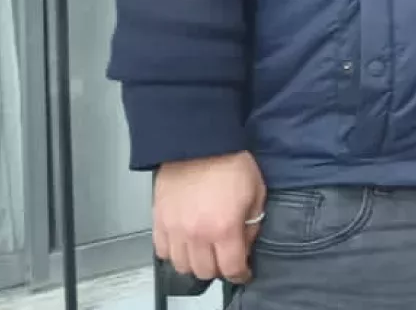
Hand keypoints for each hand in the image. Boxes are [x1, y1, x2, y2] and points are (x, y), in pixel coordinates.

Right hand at [152, 151, 266, 284]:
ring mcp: (174, 228)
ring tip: (206, 252)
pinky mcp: (158, 220)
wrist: (200, 141)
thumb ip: (252, 224)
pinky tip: (185, 244)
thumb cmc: (230, 162)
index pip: (231, 268)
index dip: (240, 273)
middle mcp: (197, 233)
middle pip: (205, 271)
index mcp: (224, 227)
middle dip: (219, 268)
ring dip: (196, 263)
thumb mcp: (256, 193)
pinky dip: (174, 253)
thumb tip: (246, 243)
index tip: (244, 271)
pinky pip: (162, 251)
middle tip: (226, 258)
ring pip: (182, 265)